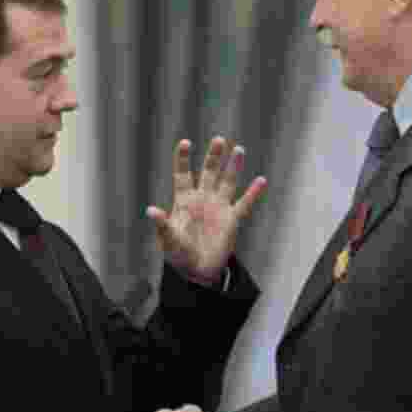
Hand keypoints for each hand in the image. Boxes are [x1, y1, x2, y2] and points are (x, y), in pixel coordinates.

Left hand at [147, 137, 266, 282]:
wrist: (197, 271)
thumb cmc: (178, 255)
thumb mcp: (168, 239)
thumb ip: (162, 224)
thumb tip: (150, 210)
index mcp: (184, 201)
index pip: (183, 174)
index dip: (183, 159)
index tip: (185, 143)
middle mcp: (202, 199)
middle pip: (208, 172)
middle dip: (213, 156)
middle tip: (219, 140)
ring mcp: (218, 208)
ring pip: (227, 182)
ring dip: (233, 167)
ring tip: (239, 150)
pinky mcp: (232, 220)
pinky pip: (244, 204)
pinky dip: (253, 193)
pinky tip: (261, 180)